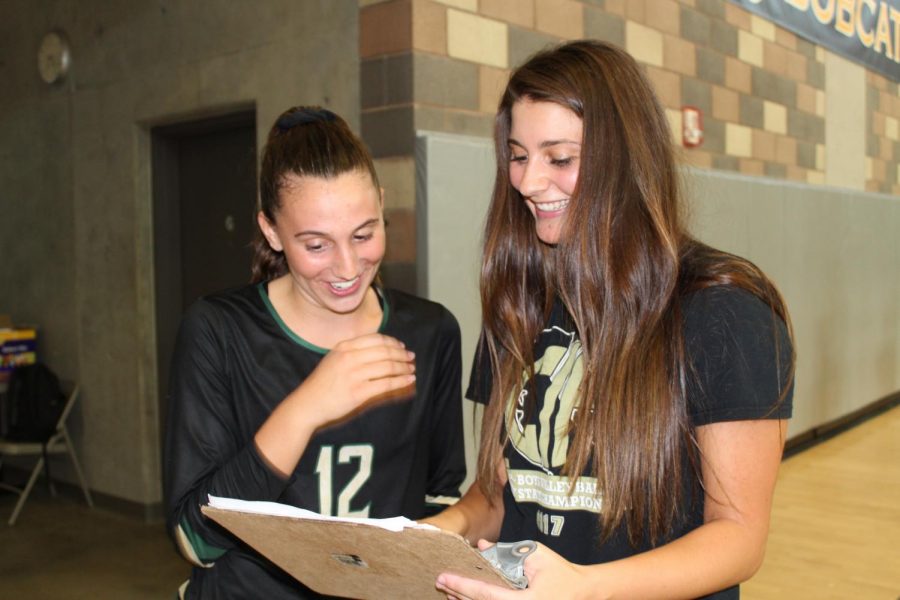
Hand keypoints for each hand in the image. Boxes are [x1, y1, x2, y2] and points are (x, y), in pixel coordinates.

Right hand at [295, 332, 415, 427]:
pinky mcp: (359, 392)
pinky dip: (401, 381)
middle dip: (402, 354)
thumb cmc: (321, 383)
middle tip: (411, 357)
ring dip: (404, 367)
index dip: (392, 342)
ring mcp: (354, 374)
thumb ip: (352, 351)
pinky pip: (386, 384)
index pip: (376, 339)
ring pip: (388, 366)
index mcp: (344, 347)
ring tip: (411, 369)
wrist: (307, 404)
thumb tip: (378, 350)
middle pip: (385, 351)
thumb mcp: (333, 358)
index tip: (401, 347)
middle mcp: (350, 357)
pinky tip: (409, 380)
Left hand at [435, 540, 599, 599]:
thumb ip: (507, 551)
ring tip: (448, 592)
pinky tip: (465, 599)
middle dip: (458, 594)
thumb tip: (481, 547)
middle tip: (439, 582)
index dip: (463, 586)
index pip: (487, 594)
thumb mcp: (536, 554)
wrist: (582, 592)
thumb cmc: (561, 572)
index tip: (444, 577)